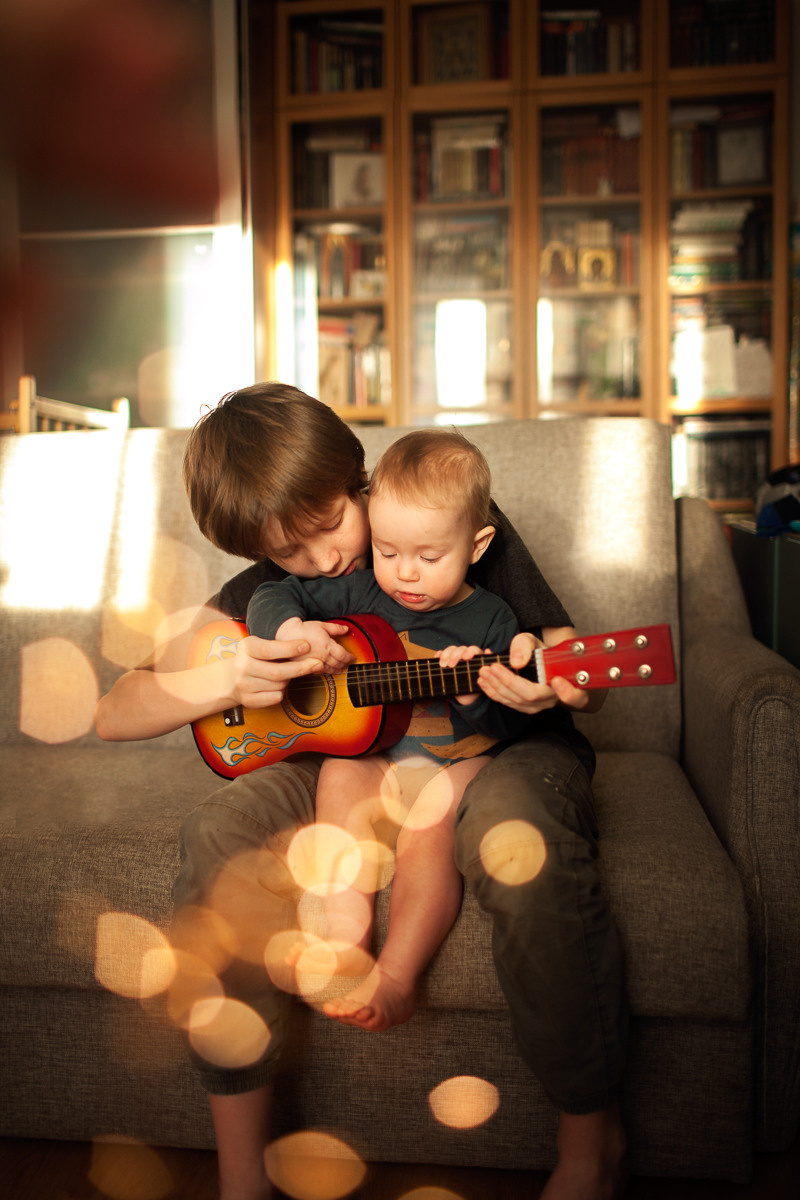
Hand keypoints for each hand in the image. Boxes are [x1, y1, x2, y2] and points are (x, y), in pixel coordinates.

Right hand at [226, 635, 325, 709]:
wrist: (229, 679)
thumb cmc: (253, 658)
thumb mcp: (259, 645)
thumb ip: (278, 645)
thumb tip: (308, 648)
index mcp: (246, 648)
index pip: (269, 650)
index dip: (289, 649)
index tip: (307, 646)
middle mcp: (243, 667)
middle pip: (278, 672)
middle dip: (301, 668)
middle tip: (317, 664)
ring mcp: (244, 685)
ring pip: (279, 685)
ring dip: (289, 680)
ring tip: (288, 674)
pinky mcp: (248, 701)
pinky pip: (275, 697)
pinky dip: (282, 691)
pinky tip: (278, 685)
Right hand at [275, 618, 353, 670]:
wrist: (287, 634)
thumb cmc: (303, 628)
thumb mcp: (322, 625)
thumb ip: (336, 628)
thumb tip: (346, 629)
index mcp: (328, 646)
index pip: (343, 656)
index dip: (349, 657)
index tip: (352, 657)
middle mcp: (322, 656)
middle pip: (338, 664)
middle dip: (344, 664)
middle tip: (347, 663)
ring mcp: (314, 662)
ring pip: (329, 669)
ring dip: (336, 669)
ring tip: (339, 669)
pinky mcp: (306, 666)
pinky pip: (318, 671)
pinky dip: (325, 671)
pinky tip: (326, 670)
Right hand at [436, 643, 488, 705]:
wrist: (465, 698)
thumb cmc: (475, 688)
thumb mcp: (482, 680)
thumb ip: (486, 667)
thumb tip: (488, 651)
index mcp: (476, 659)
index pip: (473, 650)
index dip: (469, 652)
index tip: (465, 658)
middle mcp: (466, 656)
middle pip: (460, 648)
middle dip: (455, 655)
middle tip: (451, 665)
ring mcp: (455, 658)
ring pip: (451, 649)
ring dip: (446, 655)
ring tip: (443, 665)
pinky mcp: (446, 662)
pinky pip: (441, 654)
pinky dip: (439, 654)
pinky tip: (437, 658)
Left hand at [475, 631, 597, 715]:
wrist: (540, 665)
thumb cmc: (541, 653)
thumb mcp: (534, 642)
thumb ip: (525, 645)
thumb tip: (516, 661)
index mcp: (568, 684)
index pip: (573, 694)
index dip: (567, 691)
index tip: (557, 680)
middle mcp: (554, 699)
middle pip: (531, 695)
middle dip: (507, 681)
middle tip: (490, 668)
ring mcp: (539, 706)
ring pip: (517, 701)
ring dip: (496, 687)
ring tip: (483, 672)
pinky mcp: (526, 708)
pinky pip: (509, 703)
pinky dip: (494, 692)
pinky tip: (484, 682)